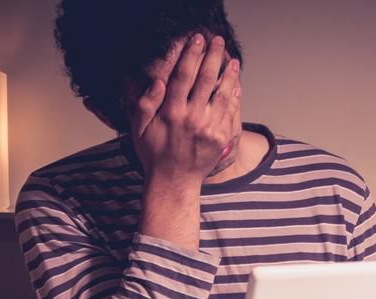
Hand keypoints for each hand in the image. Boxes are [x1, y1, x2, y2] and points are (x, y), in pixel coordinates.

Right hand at [130, 33, 241, 185]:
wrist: (173, 181)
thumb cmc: (154, 153)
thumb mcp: (139, 128)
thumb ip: (146, 103)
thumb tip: (159, 81)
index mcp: (171, 112)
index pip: (184, 75)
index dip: (191, 54)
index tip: (197, 39)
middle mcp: (192, 118)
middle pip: (206, 79)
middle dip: (213, 56)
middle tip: (218, 41)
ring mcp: (208, 128)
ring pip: (223, 93)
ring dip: (229, 74)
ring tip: (232, 60)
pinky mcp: (220, 138)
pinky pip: (230, 112)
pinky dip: (234, 96)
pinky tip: (236, 84)